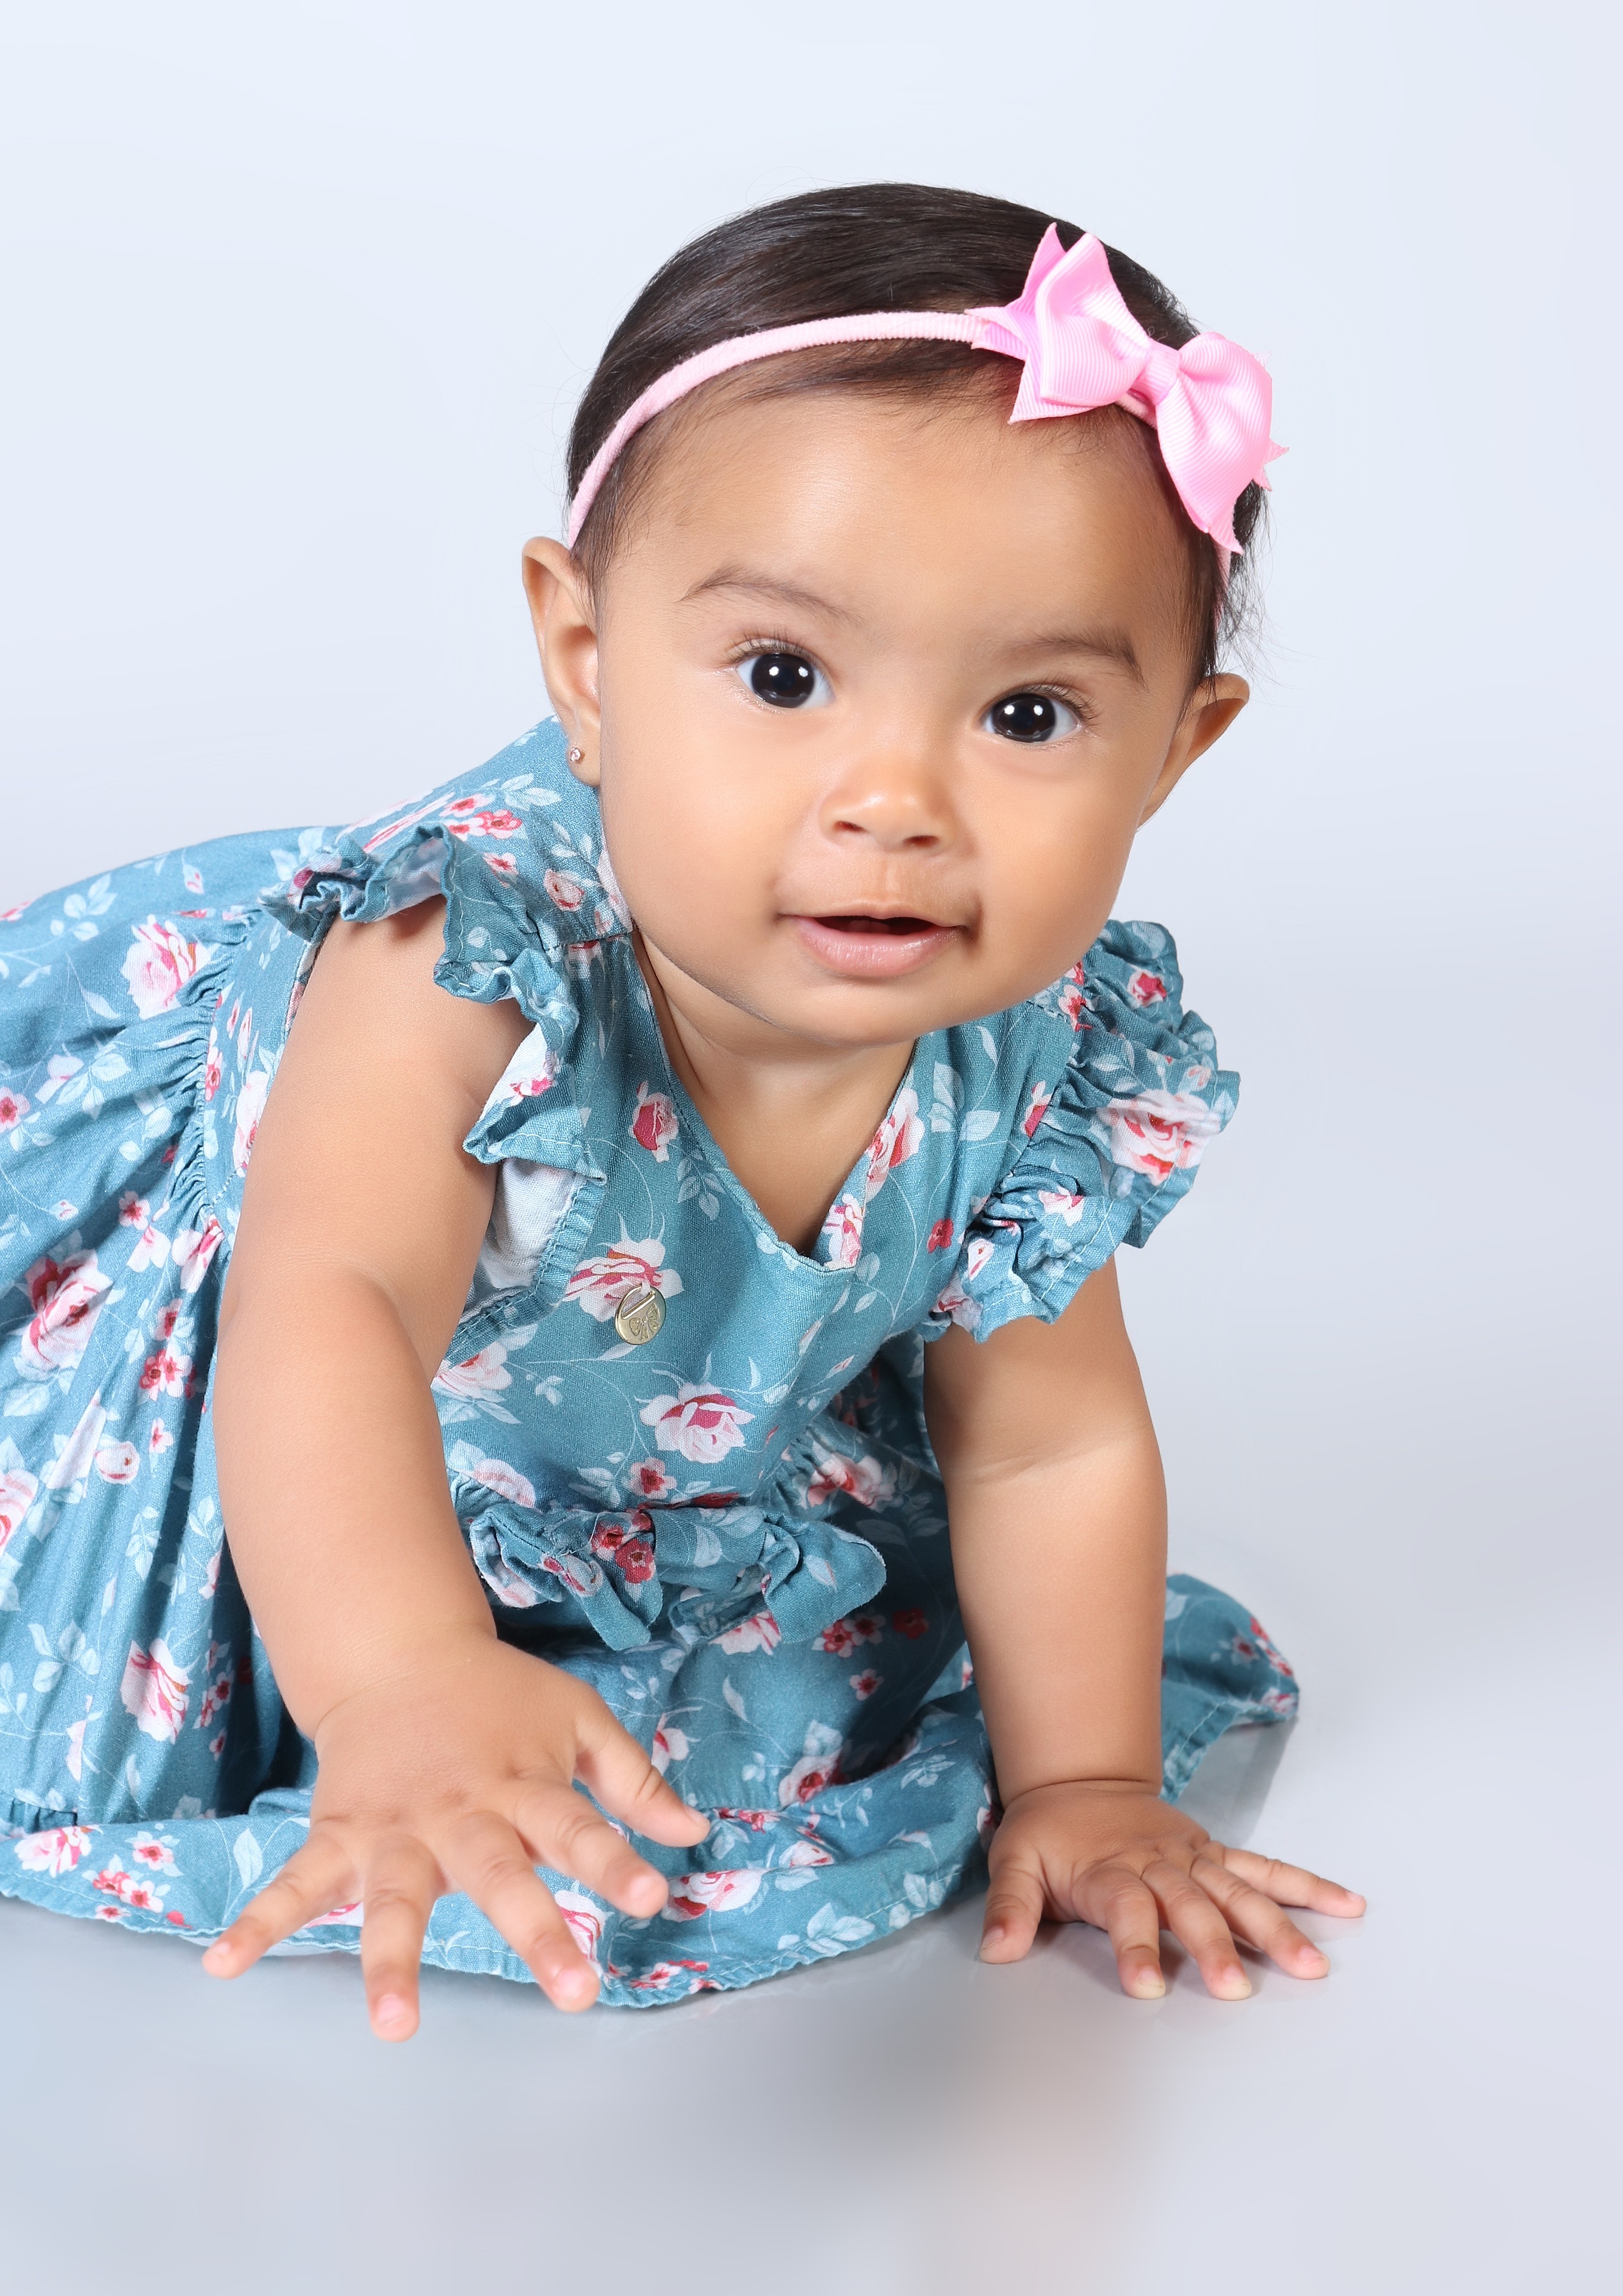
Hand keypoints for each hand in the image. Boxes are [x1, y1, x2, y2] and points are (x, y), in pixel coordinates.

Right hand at [201, 1630, 709, 2034]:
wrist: (398, 1654)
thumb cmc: (500, 1699)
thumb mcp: (577, 1719)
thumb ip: (633, 1779)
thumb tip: (694, 1833)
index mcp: (521, 1784)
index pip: (577, 1825)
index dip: (616, 1857)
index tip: (655, 1893)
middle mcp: (460, 1812)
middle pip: (500, 1875)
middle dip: (536, 1933)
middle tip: (576, 1992)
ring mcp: (395, 1828)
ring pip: (394, 1898)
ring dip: (390, 1959)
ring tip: (392, 2025)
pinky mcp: (340, 1835)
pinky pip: (296, 1884)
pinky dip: (259, 1922)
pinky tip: (225, 1965)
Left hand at [979, 1778, 1363, 1997]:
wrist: (1078, 1778)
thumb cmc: (1046, 1832)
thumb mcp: (1013, 1861)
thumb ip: (1010, 1908)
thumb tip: (996, 1951)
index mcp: (1108, 1870)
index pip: (1124, 1909)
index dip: (1135, 1945)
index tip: (1147, 1986)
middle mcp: (1157, 1863)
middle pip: (1190, 1905)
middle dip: (1214, 1946)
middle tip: (1237, 1991)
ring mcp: (1192, 1857)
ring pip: (1238, 1891)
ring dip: (1274, 1926)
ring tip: (1311, 1966)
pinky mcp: (1214, 1853)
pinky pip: (1265, 1869)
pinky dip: (1306, 1886)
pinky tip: (1346, 1905)